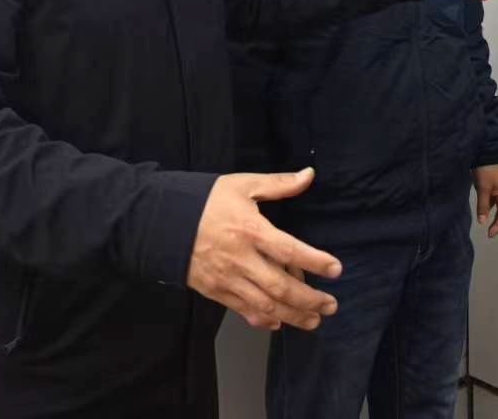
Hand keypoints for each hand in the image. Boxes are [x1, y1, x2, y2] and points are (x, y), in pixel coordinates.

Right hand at [186, 169, 341, 330]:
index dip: (316, 261)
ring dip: (292, 316)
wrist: (161, 221)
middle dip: (309, 299)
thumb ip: (278, 184)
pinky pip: (242, 310)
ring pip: (264, 305)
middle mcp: (240, 259)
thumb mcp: (242, 185)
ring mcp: (226, 279)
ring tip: (314, 320)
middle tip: (330, 305)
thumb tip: (309, 174)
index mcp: (250, 230)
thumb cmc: (205, 201)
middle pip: (280, 287)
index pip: (289, 251)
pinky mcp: (214, 291)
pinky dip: (262, 320)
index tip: (336, 269)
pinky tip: (278, 323)